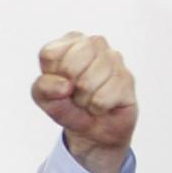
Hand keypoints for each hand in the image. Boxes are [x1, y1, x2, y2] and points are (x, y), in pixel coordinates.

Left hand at [31, 32, 136, 172]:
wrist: (93, 130)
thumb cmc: (67, 105)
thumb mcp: (44, 98)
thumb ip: (43, 88)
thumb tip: (65, 86)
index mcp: (69, 43)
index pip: (49, 54)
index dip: (50, 77)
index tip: (58, 83)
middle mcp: (93, 44)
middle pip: (70, 66)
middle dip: (68, 88)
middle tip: (75, 93)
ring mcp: (114, 59)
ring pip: (87, 83)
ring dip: (83, 100)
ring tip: (88, 100)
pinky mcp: (127, 78)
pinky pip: (102, 98)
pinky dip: (97, 108)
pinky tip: (102, 105)